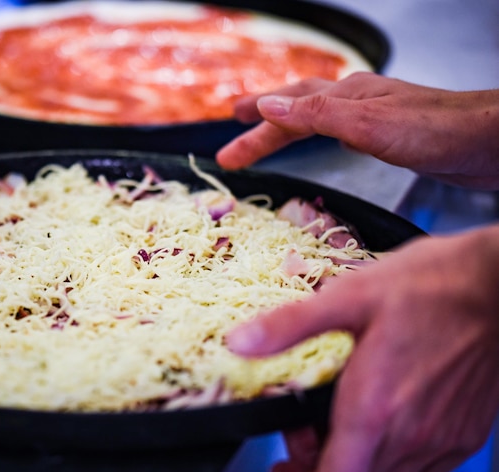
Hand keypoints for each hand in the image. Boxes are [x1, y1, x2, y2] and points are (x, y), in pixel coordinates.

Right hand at [216, 72, 498, 188]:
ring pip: (315, 118)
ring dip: (285, 126)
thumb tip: (268, 106)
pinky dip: (314, 133)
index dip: (255, 128)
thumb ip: (317, 116)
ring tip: (264, 132)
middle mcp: (353, 101)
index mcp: (345, 97)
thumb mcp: (367, 126)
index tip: (227, 146)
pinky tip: (320, 138)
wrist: (487, 141)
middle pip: (295, 110)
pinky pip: (335, 130)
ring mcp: (370, 115)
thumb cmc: (433, 133)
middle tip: (233, 139)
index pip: (286, 111)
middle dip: (261, 127)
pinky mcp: (386, 132)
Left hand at [226, 225, 498, 471]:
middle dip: (321, 467)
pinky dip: (395, 457)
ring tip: (344, 419)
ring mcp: (443, 438)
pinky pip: (424, 469)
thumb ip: (289, 326)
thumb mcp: (348, 295)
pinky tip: (388, 418)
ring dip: (357, 462)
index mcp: (374, 408)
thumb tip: (239, 343)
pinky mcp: (467, 433)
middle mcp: (410, 434)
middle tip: (309, 424)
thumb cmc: (429, 286)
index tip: (283, 465)